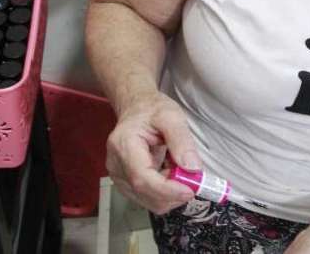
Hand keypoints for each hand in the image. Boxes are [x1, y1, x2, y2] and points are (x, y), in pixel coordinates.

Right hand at [105, 90, 203, 213]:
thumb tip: (192, 168)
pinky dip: (164, 194)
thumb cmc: (152, 110)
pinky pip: (146, 198)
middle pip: (144, 193)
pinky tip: (170, 175)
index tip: (190, 190)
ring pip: (146, 200)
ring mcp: (118, 176)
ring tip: (179, 171)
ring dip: (169, 195)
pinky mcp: (124, 183)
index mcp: (124, 145)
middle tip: (193, 180)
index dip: (167, 189)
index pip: (142, 178)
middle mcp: (116, 164)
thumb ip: (182, 141)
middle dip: (172, 194)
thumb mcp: (172, 116)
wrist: (136, 109)